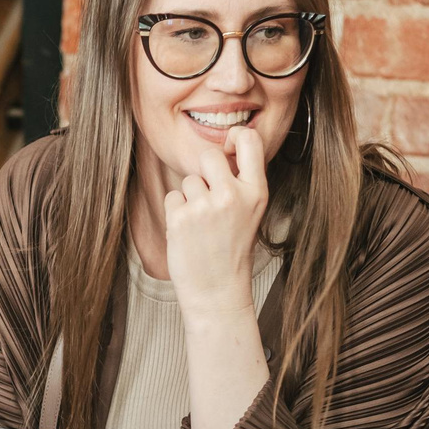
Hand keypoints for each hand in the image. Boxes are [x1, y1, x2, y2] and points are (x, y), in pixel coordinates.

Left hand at [161, 125, 271, 315]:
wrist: (217, 291)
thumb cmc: (231, 252)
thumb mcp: (250, 213)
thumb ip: (240, 183)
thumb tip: (222, 150)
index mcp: (256, 193)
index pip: (249, 140)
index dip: (235, 136)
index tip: (228, 147)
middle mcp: (232, 195)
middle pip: (209, 155)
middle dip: (205, 172)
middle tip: (209, 199)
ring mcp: (205, 206)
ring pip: (189, 180)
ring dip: (190, 198)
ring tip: (201, 225)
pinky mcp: (180, 218)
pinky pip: (172, 197)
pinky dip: (176, 212)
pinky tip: (189, 232)